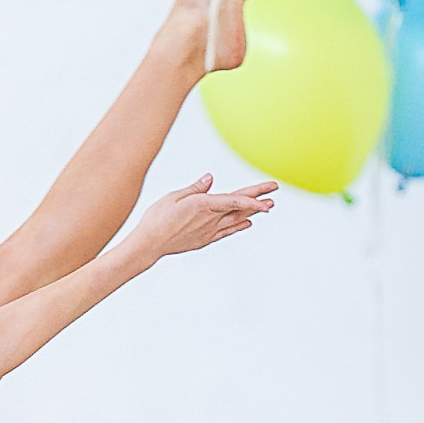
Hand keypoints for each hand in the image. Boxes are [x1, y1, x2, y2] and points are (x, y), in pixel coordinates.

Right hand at [130, 175, 276, 258]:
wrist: (149, 244)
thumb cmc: (157, 218)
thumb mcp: (173, 197)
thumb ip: (195, 188)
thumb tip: (210, 179)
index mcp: (203, 205)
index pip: (235, 200)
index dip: (254, 197)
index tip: (268, 193)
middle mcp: (210, 219)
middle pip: (239, 208)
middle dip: (259, 200)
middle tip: (274, 194)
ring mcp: (209, 231)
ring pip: (236, 220)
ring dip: (253, 213)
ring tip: (268, 207)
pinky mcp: (204, 239)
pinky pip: (227, 232)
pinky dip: (239, 226)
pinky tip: (248, 223)